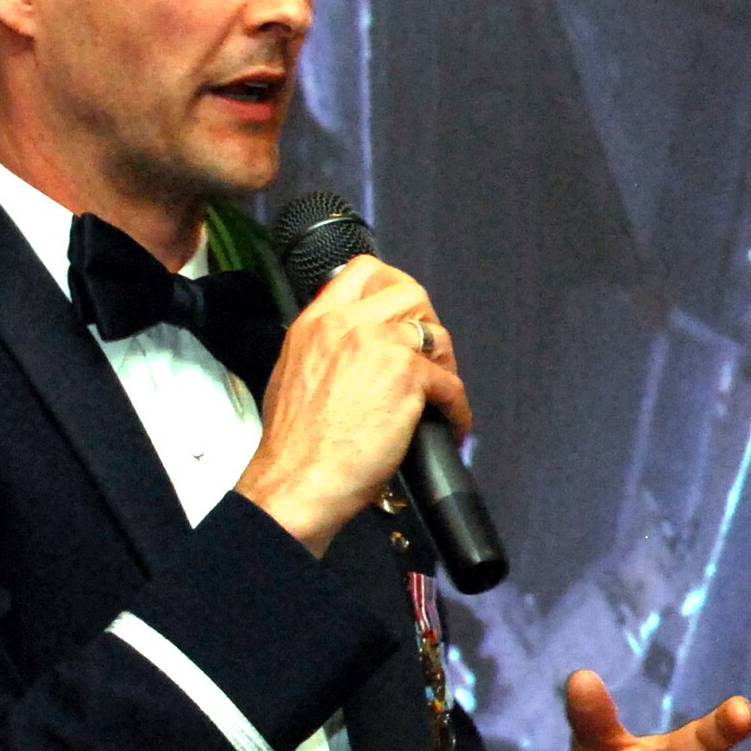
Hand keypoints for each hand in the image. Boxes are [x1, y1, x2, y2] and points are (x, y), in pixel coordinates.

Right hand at [235, 255, 470, 554]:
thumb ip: (325, 348)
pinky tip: (452, 425)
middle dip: (427, 322)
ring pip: (436, 333)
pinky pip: (451, 383)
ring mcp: (379, 346)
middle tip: (429, 355)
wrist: (297, 480)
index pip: (364, 270)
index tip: (405, 309)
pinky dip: (457, 407)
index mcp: (317, 322)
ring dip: (446, 364)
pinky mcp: (407, 377)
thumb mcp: (293, 373)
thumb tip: (355, 349)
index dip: (394, 285)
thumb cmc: (294, 445)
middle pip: (411, 293)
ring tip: (442, 392)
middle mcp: (348, 324)